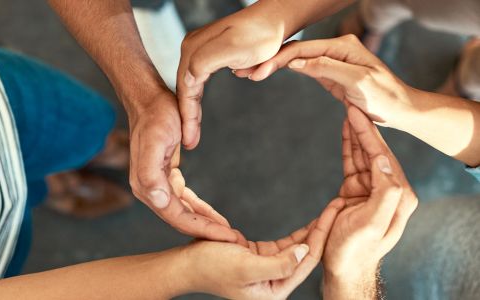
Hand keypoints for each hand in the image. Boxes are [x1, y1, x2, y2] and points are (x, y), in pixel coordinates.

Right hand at [124, 88, 236, 241]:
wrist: (149, 99)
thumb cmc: (155, 116)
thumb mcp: (155, 140)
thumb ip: (150, 172)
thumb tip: (156, 199)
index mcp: (147, 186)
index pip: (178, 217)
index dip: (203, 229)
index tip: (227, 237)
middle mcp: (150, 190)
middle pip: (182, 219)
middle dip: (208, 232)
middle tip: (234, 242)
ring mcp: (158, 185)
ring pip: (184, 213)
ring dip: (205, 224)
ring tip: (228, 234)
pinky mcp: (166, 178)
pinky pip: (185, 201)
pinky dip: (200, 210)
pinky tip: (213, 217)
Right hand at [177, 1, 294, 148]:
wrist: (274, 21)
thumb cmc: (258, 36)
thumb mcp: (232, 48)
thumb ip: (204, 62)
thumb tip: (186, 80)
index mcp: (193, 49)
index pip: (186, 89)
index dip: (187, 116)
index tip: (189, 139)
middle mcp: (191, 49)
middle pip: (185, 89)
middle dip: (187, 117)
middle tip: (189, 142)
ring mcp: (200, 51)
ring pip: (191, 87)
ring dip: (191, 111)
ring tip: (192, 133)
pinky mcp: (211, 54)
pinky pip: (199, 82)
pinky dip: (197, 100)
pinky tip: (196, 113)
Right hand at [180, 198, 343, 299]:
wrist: (186, 265)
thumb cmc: (210, 267)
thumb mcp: (246, 267)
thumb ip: (279, 264)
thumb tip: (305, 252)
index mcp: (274, 292)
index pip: (306, 261)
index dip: (323, 235)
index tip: (336, 212)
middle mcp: (275, 283)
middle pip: (306, 254)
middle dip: (324, 230)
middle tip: (341, 206)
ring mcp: (269, 269)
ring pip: (298, 248)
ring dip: (313, 229)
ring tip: (332, 209)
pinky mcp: (261, 257)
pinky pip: (286, 244)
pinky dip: (299, 232)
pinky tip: (313, 221)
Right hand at [248, 35, 416, 128]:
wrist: (400, 110)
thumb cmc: (384, 97)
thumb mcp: (357, 82)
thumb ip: (328, 68)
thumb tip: (297, 61)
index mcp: (343, 46)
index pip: (303, 49)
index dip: (278, 59)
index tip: (257, 71)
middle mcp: (336, 48)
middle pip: (297, 51)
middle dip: (271, 60)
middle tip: (245, 72)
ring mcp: (333, 60)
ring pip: (298, 58)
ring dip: (275, 65)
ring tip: (251, 72)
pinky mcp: (331, 73)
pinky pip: (305, 67)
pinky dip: (287, 69)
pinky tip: (271, 71)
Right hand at [322, 106, 417, 297]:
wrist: (341, 266)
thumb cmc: (355, 250)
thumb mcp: (371, 224)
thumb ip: (384, 192)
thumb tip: (382, 159)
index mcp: (398, 196)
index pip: (384, 157)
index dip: (370, 134)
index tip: (359, 112)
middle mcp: (388, 189)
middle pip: (375, 151)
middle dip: (364, 127)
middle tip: (352, 103)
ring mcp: (371, 188)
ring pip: (363, 154)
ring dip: (356, 133)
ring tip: (349, 109)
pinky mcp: (356, 190)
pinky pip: (353, 162)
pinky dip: (349, 145)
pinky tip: (347, 130)